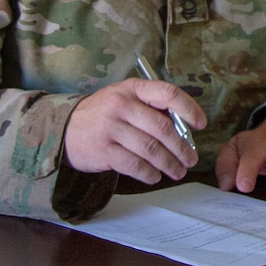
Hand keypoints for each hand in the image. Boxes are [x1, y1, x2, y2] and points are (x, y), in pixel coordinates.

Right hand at [64, 79, 206, 182]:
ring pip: (150, 149)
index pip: (167, 93)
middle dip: (181, 147)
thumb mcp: (125, 98)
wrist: (65, 128)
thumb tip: (184, 128)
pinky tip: (154, 176)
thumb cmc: (104, 113)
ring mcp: (111, 128)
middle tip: (190, 159)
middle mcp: (121, 105)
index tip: (201, 124)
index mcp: (132, 88)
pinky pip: (134, 165)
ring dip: (169, 164)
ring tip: (177, 171)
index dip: (188, 108)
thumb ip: (150, 108)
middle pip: (162, 128)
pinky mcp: (103, 151)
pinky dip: (148, 173)